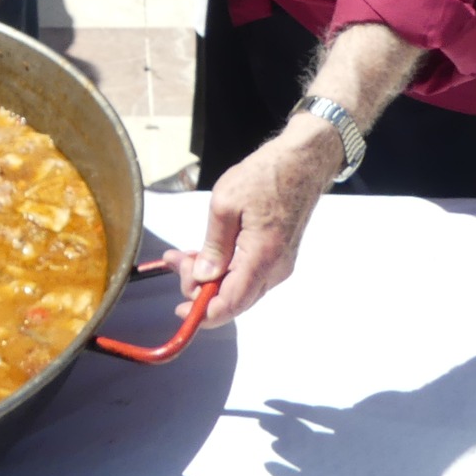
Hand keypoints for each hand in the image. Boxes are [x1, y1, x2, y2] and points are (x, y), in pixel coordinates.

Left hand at [161, 120, 343, 326]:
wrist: (302, 162)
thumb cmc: (264, 176)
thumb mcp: (225, 204)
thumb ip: (213, 246)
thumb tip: (202, 278)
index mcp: (262, 258)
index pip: (231, 303)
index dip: (203, 314)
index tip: (179, 310)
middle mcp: (275, 269)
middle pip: (232, 298)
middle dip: (198, 286)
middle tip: (174, 260)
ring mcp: (279, 264)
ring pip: (238, 286)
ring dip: (209, 276)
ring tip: (181, 254)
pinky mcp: (278, 256)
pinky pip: (247, 274)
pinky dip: (224, 268)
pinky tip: (204, 253)